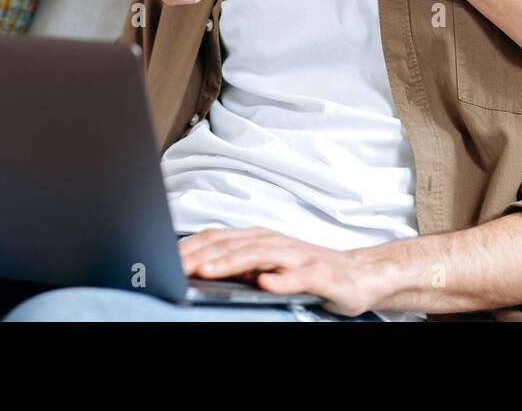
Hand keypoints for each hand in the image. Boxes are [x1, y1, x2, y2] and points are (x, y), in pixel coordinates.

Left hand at [179, 227, 388, 315]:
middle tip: (175, 268)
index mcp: (259, 239)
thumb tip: (196, 268)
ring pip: (260, 255)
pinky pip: (299, 276)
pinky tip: (265, 284)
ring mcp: (298, 256)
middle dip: (202, 256)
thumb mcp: (265, 266)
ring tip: (207, 273)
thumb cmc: (307, 270)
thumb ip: (237, 264)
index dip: (191, 247)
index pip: (218, 238)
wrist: (357, 274)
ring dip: (231, 263)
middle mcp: (275, 242)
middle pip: (232, 245)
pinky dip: (280, 280)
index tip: (164, 259)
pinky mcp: (320, 273)